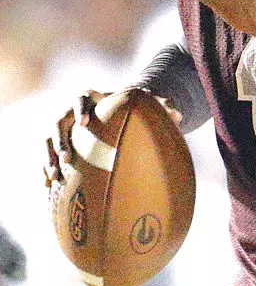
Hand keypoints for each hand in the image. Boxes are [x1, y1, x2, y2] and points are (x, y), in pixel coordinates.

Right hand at [43, 89, 182, 187]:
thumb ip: (160, 106)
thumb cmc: (131, 108)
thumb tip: (177, 114)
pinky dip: (47, 169)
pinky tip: (48, 186)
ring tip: (55, 176)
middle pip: (58, 122)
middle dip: (59, 141)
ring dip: (49, 158)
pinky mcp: (59, 144)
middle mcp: (71, 112)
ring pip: (48, 140)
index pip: (81, 98)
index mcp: (90, 98)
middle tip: (66, 159)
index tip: (84, 124)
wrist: (115, 112)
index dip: (80, 110)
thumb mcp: (144, 103)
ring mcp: (63, 129)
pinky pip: (49, 156)